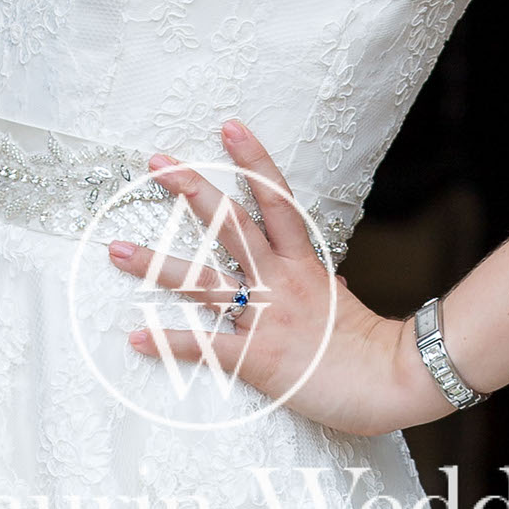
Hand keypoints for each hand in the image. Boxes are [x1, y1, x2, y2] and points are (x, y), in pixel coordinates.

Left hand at [108, 120, 446, 438]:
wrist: (392, 381)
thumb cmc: (373, 347)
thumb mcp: (347, 306)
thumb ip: (329, 287)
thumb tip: (332, 281)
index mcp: (303, 263)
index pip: (276, 198)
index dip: (253, 160)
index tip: (229, 127)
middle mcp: (280, 280)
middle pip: (229, 223)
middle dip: (190, 190)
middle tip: (156, 162)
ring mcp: (265, 317)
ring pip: (201, 281)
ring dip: (154, 265)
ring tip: (115, 249)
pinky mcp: (255, 357)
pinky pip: (205, 347)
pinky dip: (168, 343)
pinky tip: (135, 338)